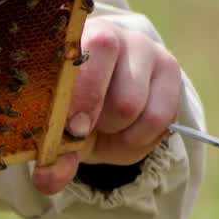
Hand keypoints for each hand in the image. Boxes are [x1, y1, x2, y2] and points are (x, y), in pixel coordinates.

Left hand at [32, 19, 184, 194]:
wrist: (97, 102)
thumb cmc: (70, 113)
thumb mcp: (57, 136)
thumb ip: (53, 159)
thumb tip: (49, 182)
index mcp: (73, 42)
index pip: (95, 52)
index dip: (87, 97)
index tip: (74, 129)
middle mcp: (114, 37)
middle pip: (121, 98)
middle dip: (102, 125)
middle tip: (86, 130)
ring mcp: (145, 50)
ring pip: (137, 109)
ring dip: (119, 132)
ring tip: (105, 127)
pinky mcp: (169, 69)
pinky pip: (160, 118)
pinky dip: (139, 138)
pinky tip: (126, 130)